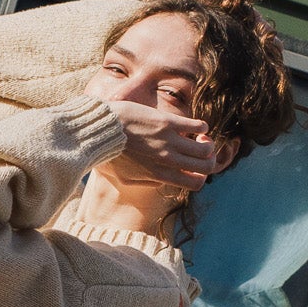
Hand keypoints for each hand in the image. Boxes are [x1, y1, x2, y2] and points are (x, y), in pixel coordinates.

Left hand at [106, 98, 220, 190]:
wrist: (99, 131)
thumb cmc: (107, 155)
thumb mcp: (124, 178)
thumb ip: (145, 181)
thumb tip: (159, 180)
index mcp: (158, 175)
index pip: (195, 183)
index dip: (199, 176)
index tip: (192, 167)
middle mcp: (167, 161)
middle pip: (206, 167)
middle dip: (208, 159)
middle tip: (199, 150)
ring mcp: (169, 141)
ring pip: (206, 149)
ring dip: (207, 143)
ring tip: (199, 137)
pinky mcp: (167, 122)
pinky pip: (198, 126)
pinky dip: (202, 127)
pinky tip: (194, 125)